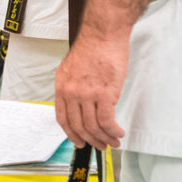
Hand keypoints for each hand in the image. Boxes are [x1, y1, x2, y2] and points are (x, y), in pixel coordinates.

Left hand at [54, 32, 126, 149]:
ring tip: (113, 142)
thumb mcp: (71, 68)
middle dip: (91, 140)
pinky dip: (113, 130)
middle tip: (100, 146)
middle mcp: (71, 93)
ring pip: (94, 126)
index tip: (79, 141)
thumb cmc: (92, 48)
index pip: (63, 118)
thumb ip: (72, 87)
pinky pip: (107, 120)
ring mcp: (87, 94)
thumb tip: (79, 104)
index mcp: (62, 87)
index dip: (71, 134)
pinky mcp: (104, 93)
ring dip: (105, 138)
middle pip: (79, 126)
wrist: (103, 35)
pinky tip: (118, 132)